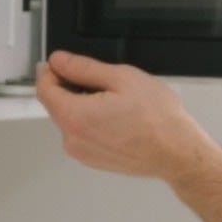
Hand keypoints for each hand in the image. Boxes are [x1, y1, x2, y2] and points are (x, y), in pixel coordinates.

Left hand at [35, 50, 221, 182]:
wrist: (177, 153)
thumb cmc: (158, 119)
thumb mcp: (122, 78)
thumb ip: (84, 68)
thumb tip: (60, 61)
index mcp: (74, 116)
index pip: (44, 89)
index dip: (50, 71)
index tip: (61, 64)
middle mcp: (72, 139)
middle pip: (57, 105)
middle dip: (71, 88)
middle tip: (104, 81)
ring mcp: (82, 152)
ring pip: (71, 119)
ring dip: (84, 106)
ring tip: (118, 103)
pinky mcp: (93, 160)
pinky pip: (83, 134)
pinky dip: (93, 123)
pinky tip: (119, 119)